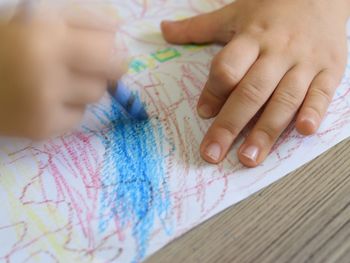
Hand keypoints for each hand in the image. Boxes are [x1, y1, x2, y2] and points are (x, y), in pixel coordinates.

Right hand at [0, 3, 125, 138]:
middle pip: (106, 77)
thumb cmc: (5, 42)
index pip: (108, 49)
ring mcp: (43, 106)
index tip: (103, 50)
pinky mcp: (40, 129)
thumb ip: (82, 18)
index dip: (109, 49)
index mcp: (45, 38)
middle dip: (100, 70)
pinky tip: (46, 100)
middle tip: (83, 65)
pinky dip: (68, 109)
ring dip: (83, 87)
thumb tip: (118, 30)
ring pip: (93, 96)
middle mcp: (46, 74)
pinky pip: (77, 117)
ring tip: (56, 80)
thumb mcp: (39, 16)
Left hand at [161, 0, 349, 166]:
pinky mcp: (330, 69)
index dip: (214, 91)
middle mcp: (278, 51)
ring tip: (249, 158)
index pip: (228, 68)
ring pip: (285, 99)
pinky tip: (303, 131)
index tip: (203, 113)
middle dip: (230, 125)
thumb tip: (164, 30)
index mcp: (252, 37)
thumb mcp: (233, 15)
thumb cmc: (270, 9)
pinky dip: (314, 112)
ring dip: (266, 131)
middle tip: (213, 153)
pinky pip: (322, 93)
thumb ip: (198, 27)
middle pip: (251, 92)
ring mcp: (306, 62)